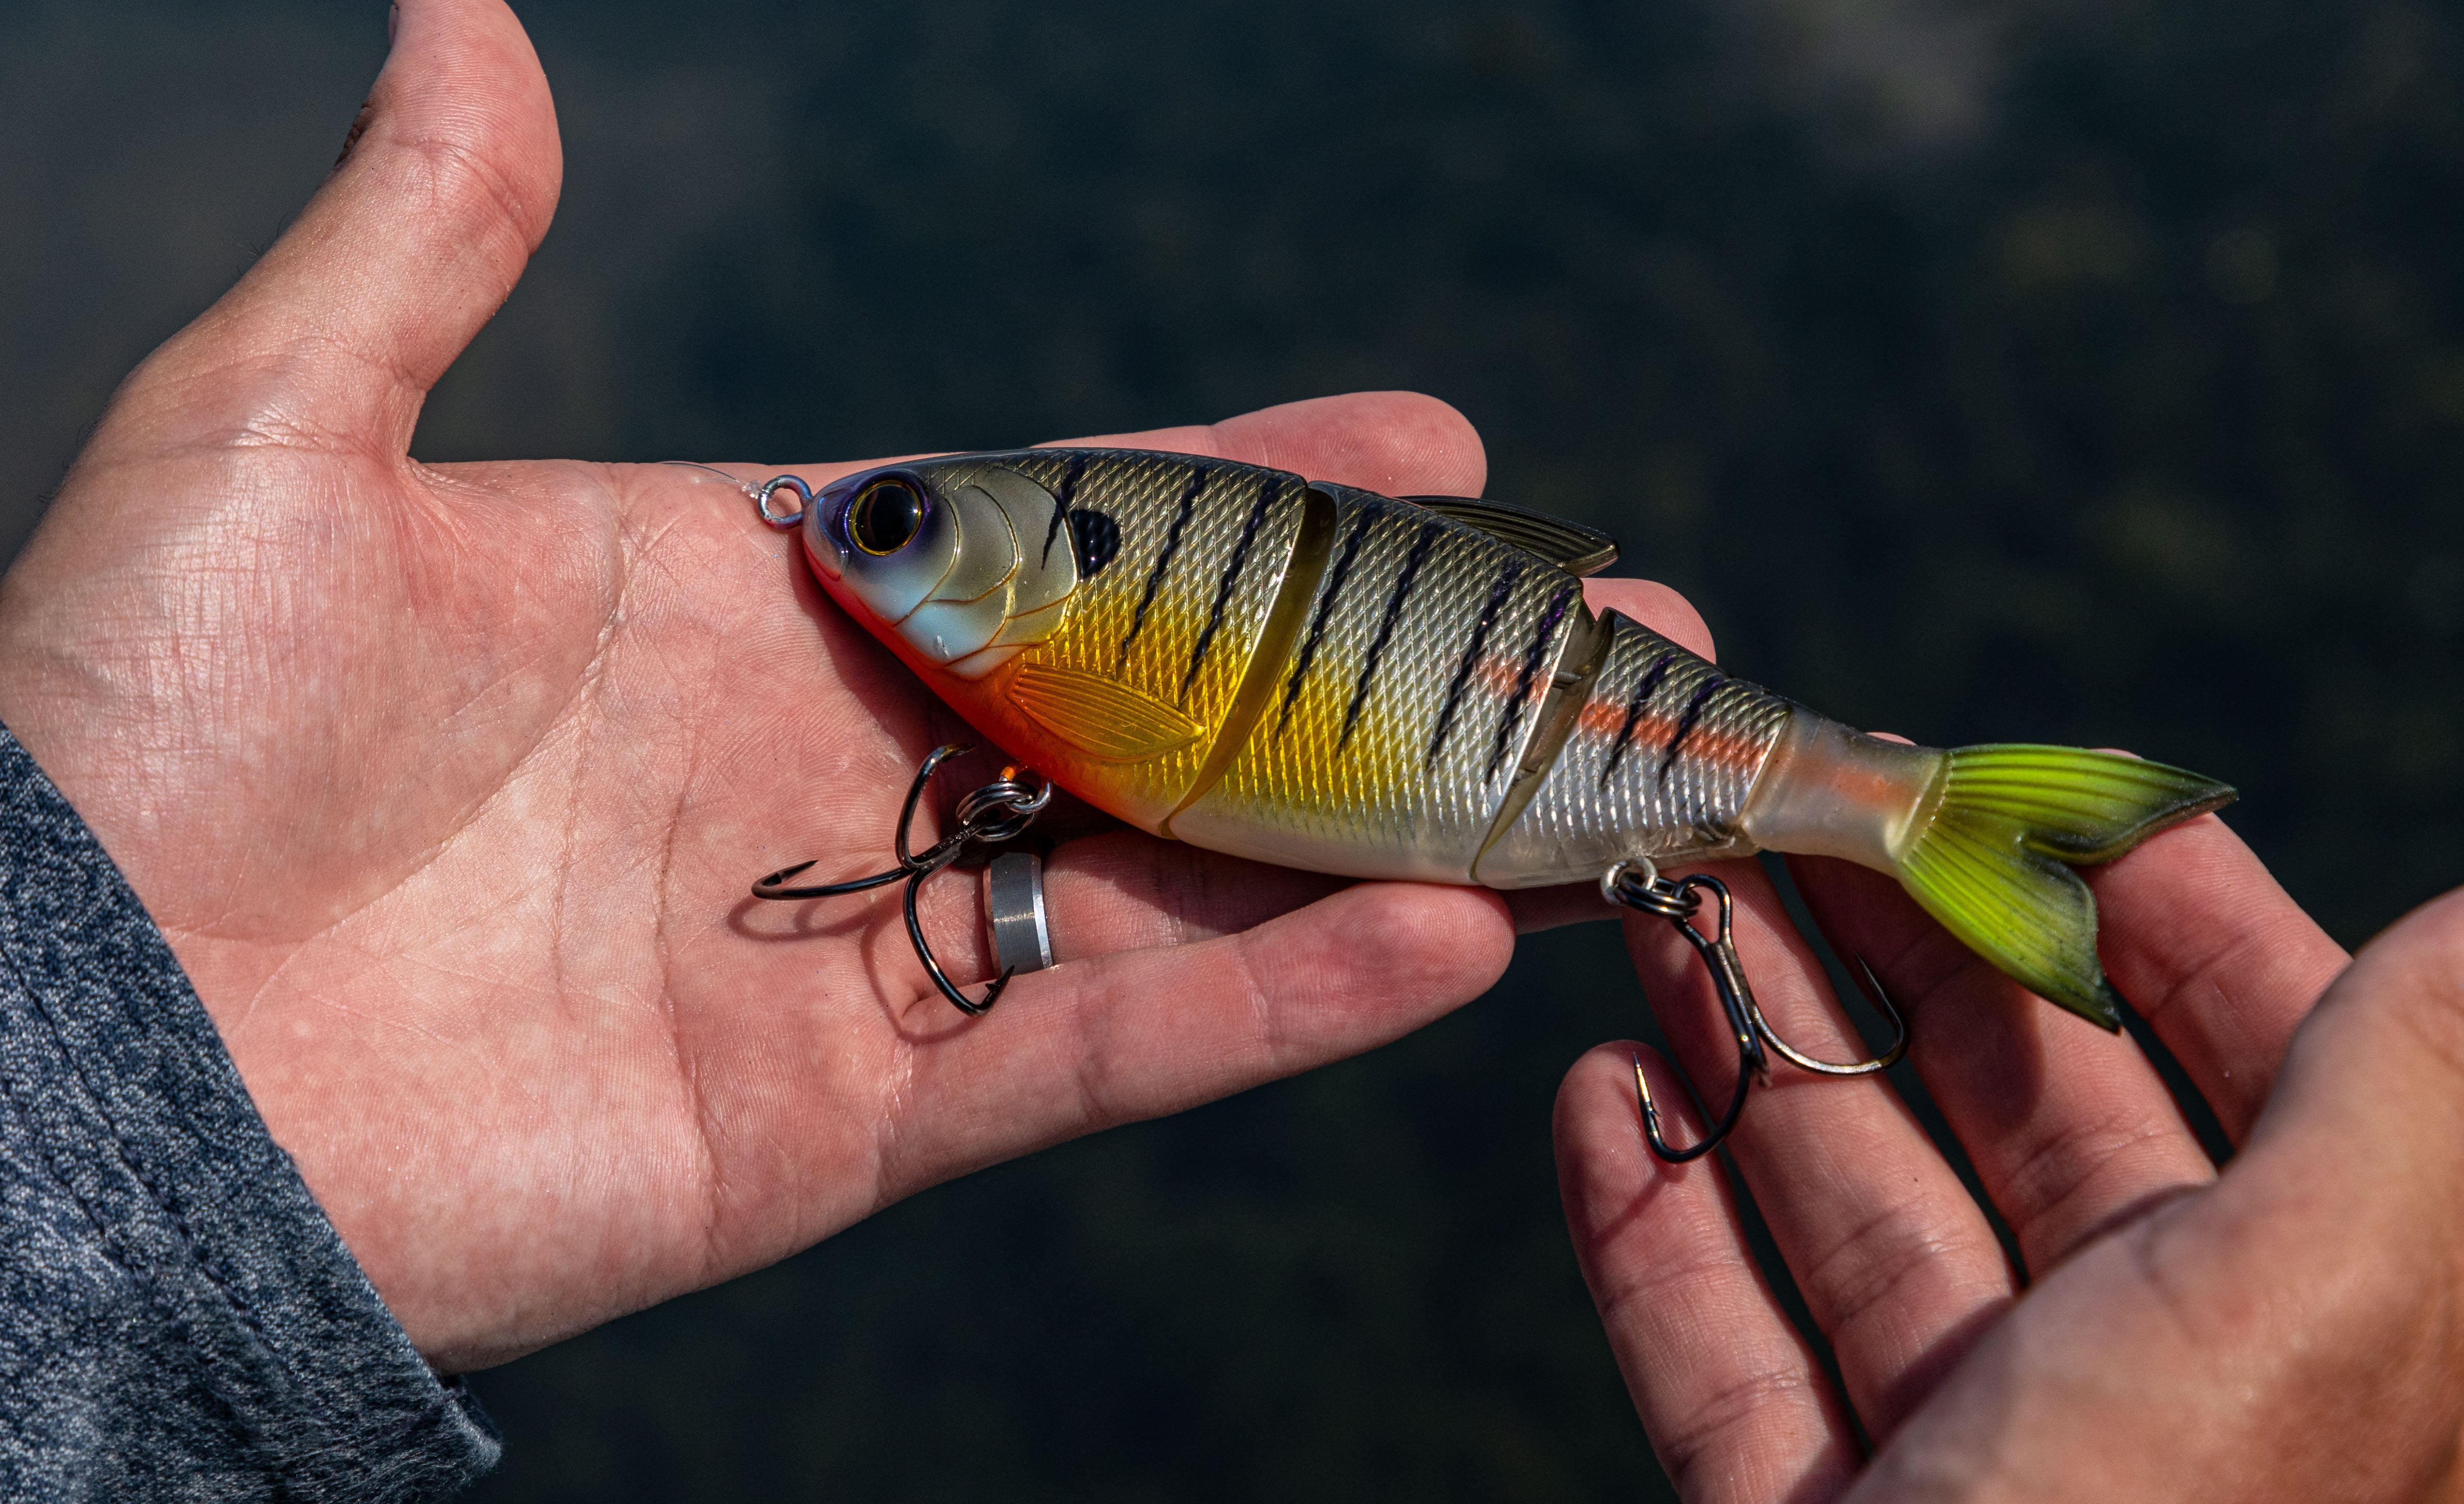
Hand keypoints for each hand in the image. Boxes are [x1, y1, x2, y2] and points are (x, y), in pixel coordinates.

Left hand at [0, 0, 1517, 1372]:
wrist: (67, 1075)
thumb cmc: (126, 740)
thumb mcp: (271, 440)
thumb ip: (416, 246)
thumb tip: (462, 18)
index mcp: (730, 598)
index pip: (1045, 516)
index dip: (1234, 480)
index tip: (1422, 444)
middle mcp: (827, 766)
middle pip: (1158, 700)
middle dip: (1376, 662)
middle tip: (1586, 623)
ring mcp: (856, 949)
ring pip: (1172, 879)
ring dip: (1381, 829)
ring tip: (1577, 780)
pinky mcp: (848, 1120)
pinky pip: (1098, 1046)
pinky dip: (1269, 1002)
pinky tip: (1443, 935)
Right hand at [1553, 731, 2463, 1495]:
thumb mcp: (2307, 1309)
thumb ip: (2402, 1099)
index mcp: (2294, 1333)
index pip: (2252, 1071)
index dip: (2145, 922)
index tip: (2012, 798)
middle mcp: (2146, 1402)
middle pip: (2014, 1129)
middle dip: (1891, 960)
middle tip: (1776, 818)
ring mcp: (1970, 1480)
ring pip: (1853, 1228)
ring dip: (1750, 1060)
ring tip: (1651, 914)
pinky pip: (1728, 1367)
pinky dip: (1658, 1235)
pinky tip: (1596, 1105)